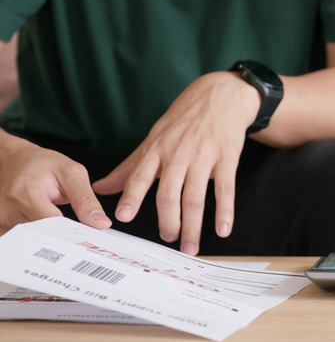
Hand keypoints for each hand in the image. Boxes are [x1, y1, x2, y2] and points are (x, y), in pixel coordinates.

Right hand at [0, 133, 111, 233]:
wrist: (14, 161)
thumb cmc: (42, 165)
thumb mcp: (71, 173)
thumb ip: (86, 199)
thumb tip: (100, 224)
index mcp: (25, 193)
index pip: (52, 225)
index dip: (73, 234)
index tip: (89, 238)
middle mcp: (8, 210)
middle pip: (42, 238)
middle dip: (63, 239)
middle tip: (80, 236)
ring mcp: (1, 220)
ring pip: (34, 242)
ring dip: (50, 238)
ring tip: (62, 228)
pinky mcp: (0, 227)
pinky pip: (24, 242)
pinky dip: (38, 238)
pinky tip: (48, 229)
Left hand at [92, 71, 258, 254]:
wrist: (220, 95)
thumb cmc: (183, 120)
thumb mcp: (153, 139)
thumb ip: (129, 167)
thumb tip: (100, 187)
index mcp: (157, 149)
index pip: (140, 175)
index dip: (131, 196)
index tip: (123, 217)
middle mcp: (179, 153)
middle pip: (169, 193)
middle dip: (168, 221)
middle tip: (168, 241)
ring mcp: (204, 156)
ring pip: (195, 196)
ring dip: (193, 225)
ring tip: (190, 246)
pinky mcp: (227, 157)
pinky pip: (225, 188)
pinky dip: (224, 211)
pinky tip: (222, 229)